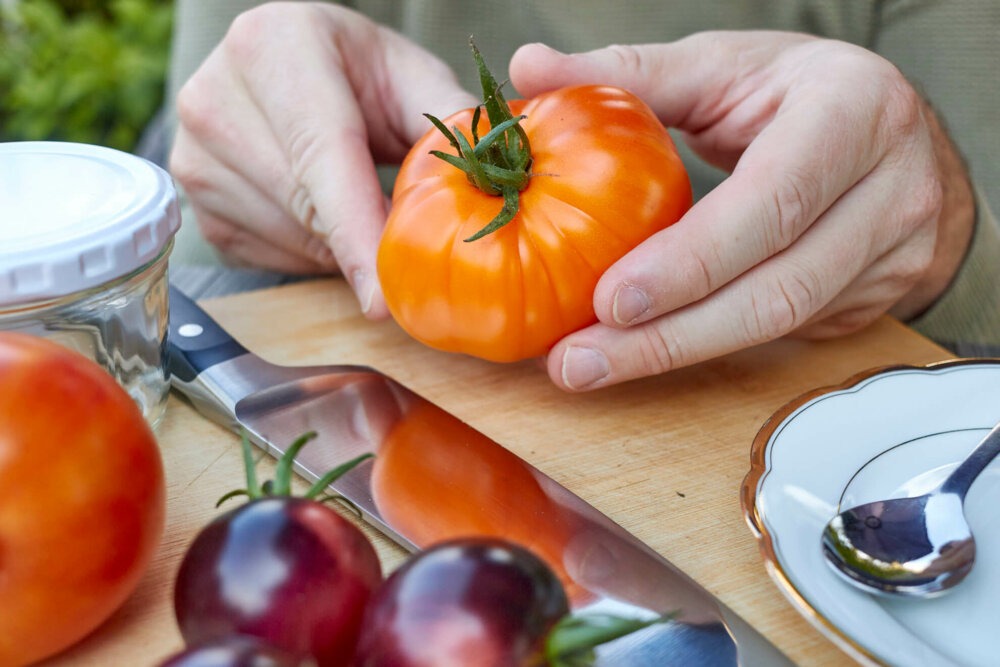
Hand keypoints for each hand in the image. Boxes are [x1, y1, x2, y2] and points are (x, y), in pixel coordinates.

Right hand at [170, 2, 476, 316]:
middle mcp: (214, 98)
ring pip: (289, 240)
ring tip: (364, 200)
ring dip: (341, 246)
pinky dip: (312, 252)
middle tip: (414, 247)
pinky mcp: (194, 201)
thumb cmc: (356, 70)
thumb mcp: (411, 74)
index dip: (357, 234)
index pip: (322, 157)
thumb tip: (489, 190)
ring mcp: (192, 153)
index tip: (385, 299)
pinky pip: (269, 256)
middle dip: (366, 240)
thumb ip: (453, 123)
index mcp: (273, 48)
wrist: (286, 62)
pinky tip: (325, 214)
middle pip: (305, 207)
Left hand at [509, 32, 975, 390]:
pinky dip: (710, 345)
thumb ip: (625, 74)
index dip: (691, 261)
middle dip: (670, 337)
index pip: (772, 201)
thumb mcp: (721, 67)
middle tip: (579, 360)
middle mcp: (892, 189)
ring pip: (784, 326)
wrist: (894, 134)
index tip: (608, 301)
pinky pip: (789, 336)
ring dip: (680, 354)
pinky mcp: (881, 298)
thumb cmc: (794, 93)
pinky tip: (647, 347)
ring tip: (593, 366)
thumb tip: (525, 68)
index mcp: (853, 111)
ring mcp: (896, 253)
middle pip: (778, 289)